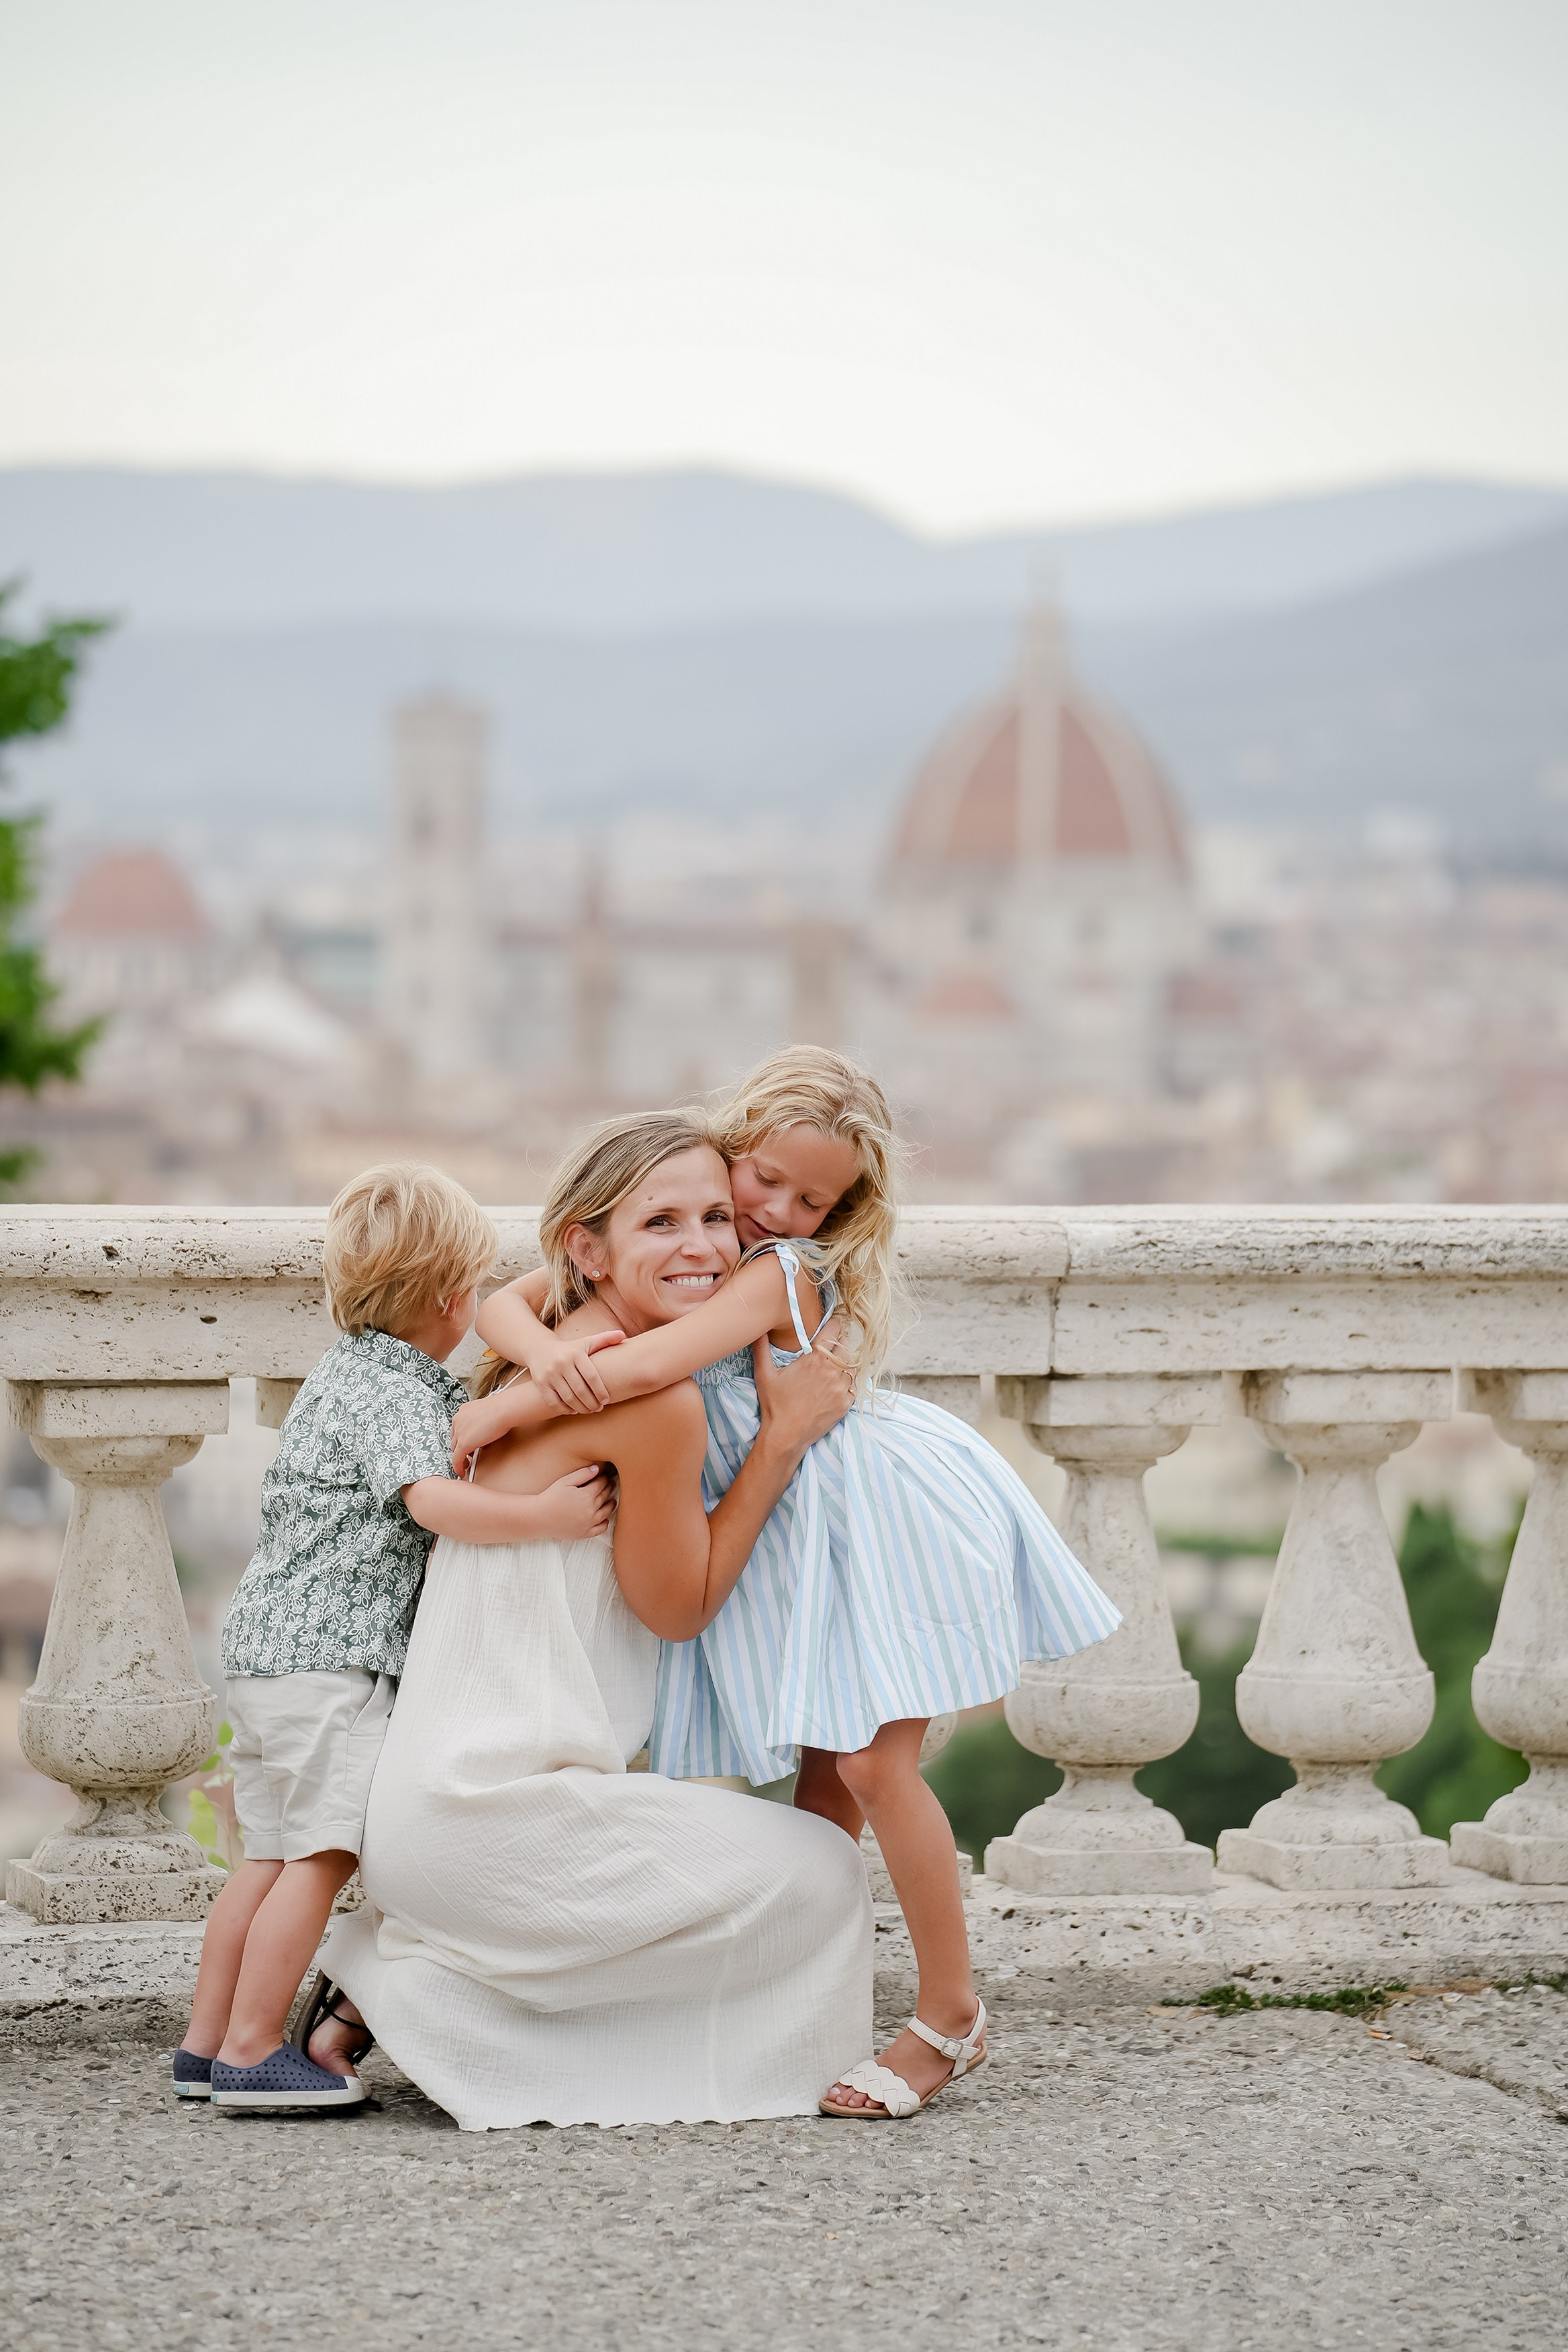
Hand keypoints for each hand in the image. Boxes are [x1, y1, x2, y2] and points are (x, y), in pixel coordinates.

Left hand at [452, 1387, 530, 1476]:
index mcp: (463, 1411)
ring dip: (459, 1458)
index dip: (462, 1438)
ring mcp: (459, 1432)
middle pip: (455, 1439)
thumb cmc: (502, 1409)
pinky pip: (457, 1459)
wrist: (504, 1409)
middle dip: (460, 1448)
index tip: (467, 1444)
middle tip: (466, 1456)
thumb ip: (481, 1421)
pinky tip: (461, 1472)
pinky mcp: (463, 1443)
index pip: (458, 1428)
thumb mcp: (488, 1413)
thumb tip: (484, 1430)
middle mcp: (458, 1420)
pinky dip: (458, 1467)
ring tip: (465, 1465)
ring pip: (455, 1449)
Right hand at [531, 1328, 625, 1412]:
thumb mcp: (586, 1342)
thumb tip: (622, 1335)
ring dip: (580, 1408)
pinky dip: (565, 1409)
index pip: (591, 1376)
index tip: (606, 1400)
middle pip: (580, 1390)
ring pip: (568, 1398)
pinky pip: (554, 1402)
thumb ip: (605, 1339)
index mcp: (575, 1353)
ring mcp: (549, 1374)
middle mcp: (561, 1363)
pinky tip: (574, 1410)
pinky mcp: (540, 1383)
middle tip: (599, 1408)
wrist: (539, 1348)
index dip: (600, 1391)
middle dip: (592, 1403)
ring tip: (589, 1410)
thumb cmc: (570, 1348)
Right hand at [532, 1464, 615, 1542]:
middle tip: (612, 1484)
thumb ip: (582, 1474)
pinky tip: (605, 1519)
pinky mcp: (584, 1533)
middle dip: (609, 1488)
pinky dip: (605, 1523)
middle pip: (604, 1496)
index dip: (604, 1478)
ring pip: (606, 1512)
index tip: (606, 1475)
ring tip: (613, 1500)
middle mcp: (590, 1510)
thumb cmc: (550, 1497)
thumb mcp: (565, 1481)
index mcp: (586, 1495)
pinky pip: (600, 1529)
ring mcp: (589, 1523)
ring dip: (611, 1505)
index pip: (601, 1484)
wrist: (539, 1517)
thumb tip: (597, 1468)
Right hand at [751, 1337, 852, 1458]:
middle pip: (845, 1347)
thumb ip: (762, 1349)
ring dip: (843, 1366)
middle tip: (829, 1351)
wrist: (786, 1435)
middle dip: (838, 1346)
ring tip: (830, 1371)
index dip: (833, 1326)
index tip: (831, 1326)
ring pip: (851, 1367)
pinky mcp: (846, 1403)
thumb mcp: (764, 1374)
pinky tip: (834, 1388)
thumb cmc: (775, 1405)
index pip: (833, 1331)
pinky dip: (847, 1385)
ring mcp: (841, 1388)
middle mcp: (831, 1371)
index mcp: (814, 1359)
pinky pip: (853, 1387)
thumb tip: (758, 1330)